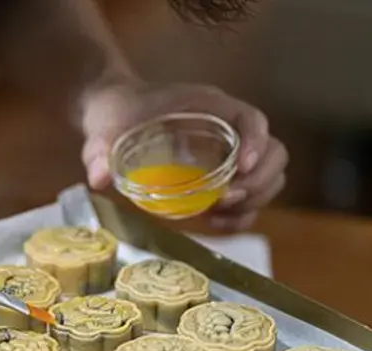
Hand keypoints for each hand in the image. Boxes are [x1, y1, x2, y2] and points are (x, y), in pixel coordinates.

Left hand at [80, 83, 287, 230]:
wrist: (112, 114)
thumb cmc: (115, 113)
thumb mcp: (103, 128)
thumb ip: (99, 150)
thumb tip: (97, 177)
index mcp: (209, 107)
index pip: (252, 120)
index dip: (257, 143)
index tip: (240, 168)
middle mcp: (227, 128)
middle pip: (273, 153)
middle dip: (258, 183)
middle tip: (224, 201)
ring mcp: (228, 152)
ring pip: (269, 176)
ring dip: (254, 201)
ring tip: (219, 215)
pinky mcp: (221, 175)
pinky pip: (249, 195)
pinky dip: (242, 214)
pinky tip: (214, 223)